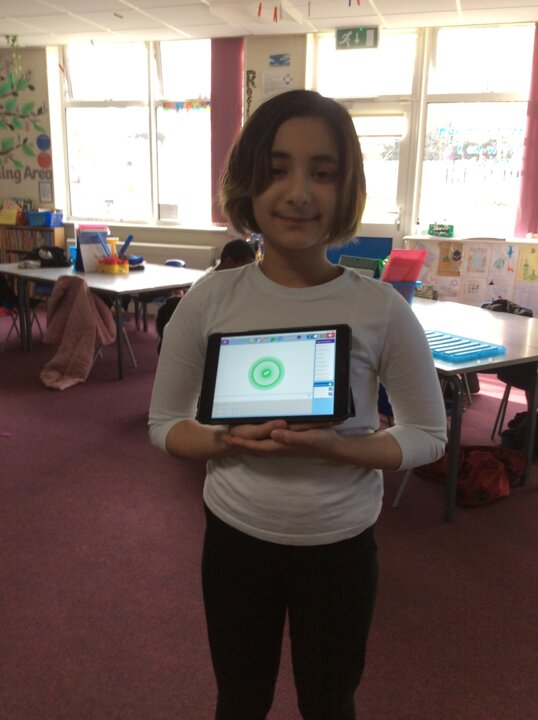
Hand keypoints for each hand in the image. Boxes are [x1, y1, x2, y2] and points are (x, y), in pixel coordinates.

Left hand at [223, 419, 342, 458]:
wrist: (336, 449)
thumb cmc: (323, 443)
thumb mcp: (308, 437)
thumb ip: (291, 437)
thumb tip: (273, 434)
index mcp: (282, 446)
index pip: (257, 446)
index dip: (241, 443)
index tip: (227, 439)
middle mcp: (281, 448)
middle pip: (255, 447)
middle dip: (240, 444)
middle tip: (225, 437)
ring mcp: (285, 446)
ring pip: (261, 446)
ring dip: (247, 442)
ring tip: (235, 437)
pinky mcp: (290, 443)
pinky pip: (269, 443)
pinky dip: (259, 440)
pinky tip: (259, 435)